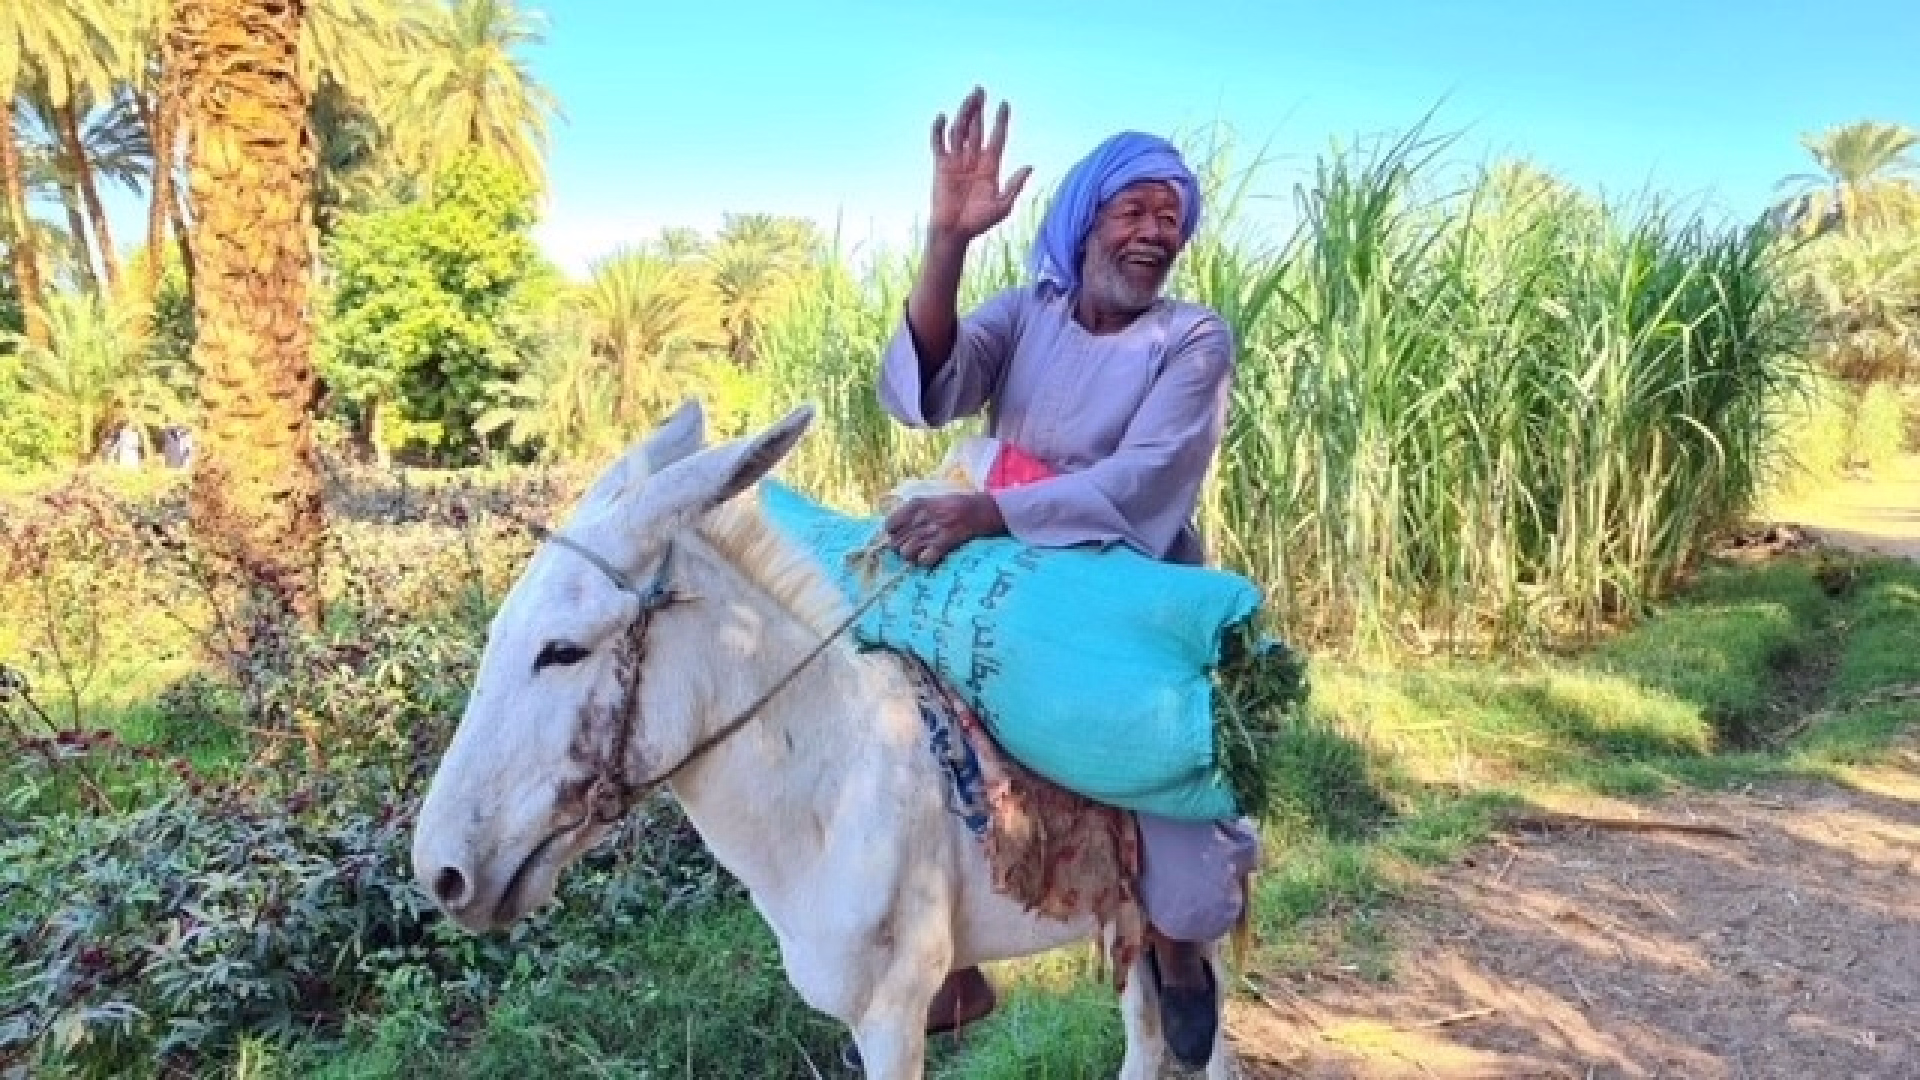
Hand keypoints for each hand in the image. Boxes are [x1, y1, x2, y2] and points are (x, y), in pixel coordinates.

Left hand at [884, 492, 1005, 566]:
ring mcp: (931, 531)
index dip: (893, 533)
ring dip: (912, 556)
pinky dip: (925, 561)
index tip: (900, 535)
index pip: (889, 525)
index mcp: (915, 504)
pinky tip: (930, 556)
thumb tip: (892, 530)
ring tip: (920, 552)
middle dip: (901, 547)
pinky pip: (923, 560)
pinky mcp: (943, 543)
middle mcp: (920, 517)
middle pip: (895, 543)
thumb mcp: (928, 500)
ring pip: (906, 553)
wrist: (977, 510)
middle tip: (911, 546)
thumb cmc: (951, 505)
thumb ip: (910, 512)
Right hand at [927, 87, 1032, 242]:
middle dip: (979, 109)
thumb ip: (1015, 185)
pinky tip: (942, 116)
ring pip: (960, 131)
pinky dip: (938, 130)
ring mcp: (957, 161)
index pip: (997, 137)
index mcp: (991, 166)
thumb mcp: (1003, 205)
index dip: (1001, 121)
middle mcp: (974, 159)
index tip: (1004, 104)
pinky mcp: (941, 166)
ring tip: (968, 98)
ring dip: (964, 114)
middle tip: (980, 89)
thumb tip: (1030, 166)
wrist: (955, 232)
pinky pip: (938, 143)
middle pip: (977, 128)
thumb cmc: (979, 222)